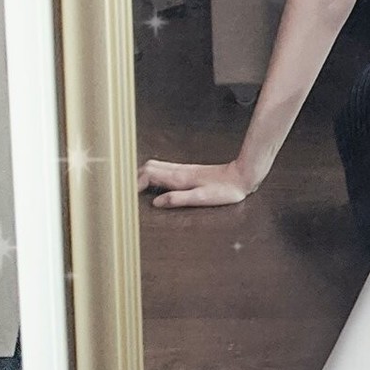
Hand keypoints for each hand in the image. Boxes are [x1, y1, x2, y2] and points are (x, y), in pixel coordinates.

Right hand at [137, 157, 253, 208]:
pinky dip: (153, 175)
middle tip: (128, 192)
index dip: (135, 184)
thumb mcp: (201, 198)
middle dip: (134, 177)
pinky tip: (154, 184)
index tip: (128, 196)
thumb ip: (178, 199)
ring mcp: (183, 169)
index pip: (148, 174)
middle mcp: (178, 171)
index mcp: (179, 178)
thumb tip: (156, 203)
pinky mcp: (188, 171)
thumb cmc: (224, 190)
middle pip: (148, 167)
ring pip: (155, 166)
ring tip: (135, 188)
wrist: (241, 177)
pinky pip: (164, 170)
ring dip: (142, 175)